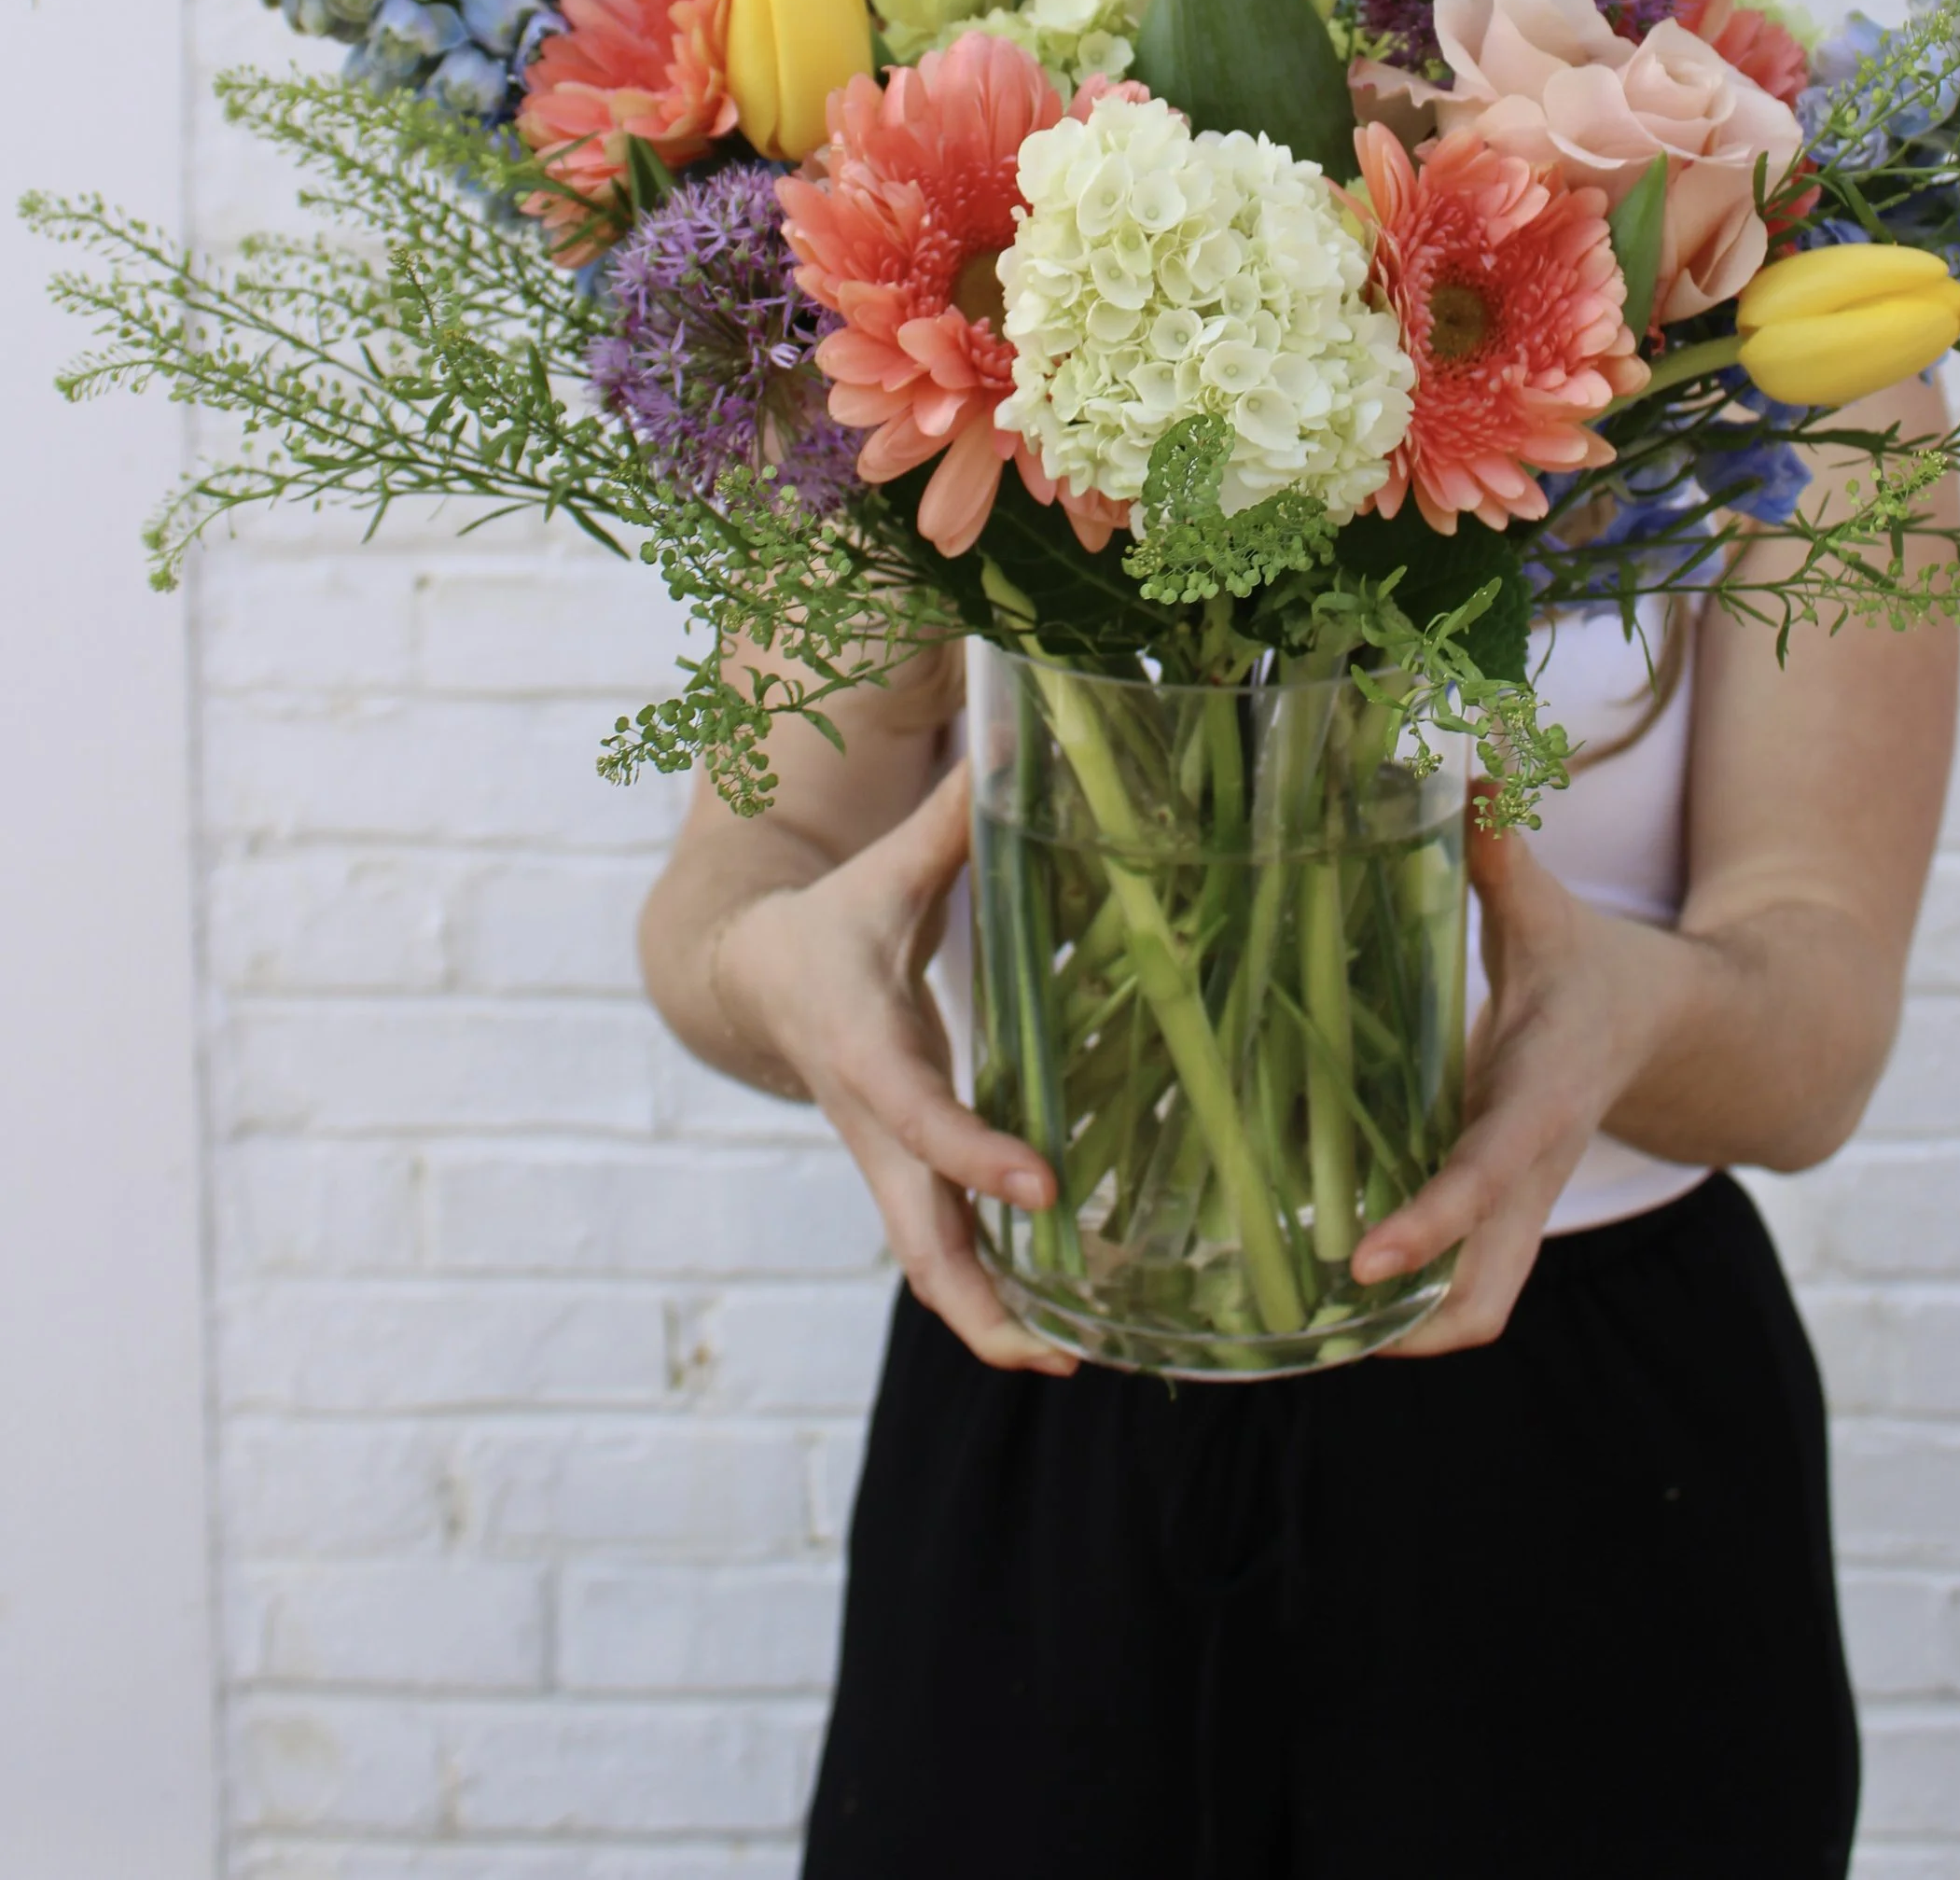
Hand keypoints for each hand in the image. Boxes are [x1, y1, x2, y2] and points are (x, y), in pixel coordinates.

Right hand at [714, 758, 1076, 1377]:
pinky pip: (940, 1250)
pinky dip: (991, 1295)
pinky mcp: (900, 1176)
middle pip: (913, 1237)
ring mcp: (883, 1162)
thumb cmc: (835, 920)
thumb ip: (960, 815)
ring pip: (927, 1265)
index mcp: (866, 1048)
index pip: (919, 1117)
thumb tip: (1023, 738)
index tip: (1045, 1188)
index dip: (976, 1156)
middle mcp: (872, 1123)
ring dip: (989, 1320)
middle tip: (1058, 1348)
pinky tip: (1061, 1321)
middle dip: (978, 1301)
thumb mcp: (891, 866)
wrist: (748, 976)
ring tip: (1075, 1356)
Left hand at [1351, 807, 1646, 1357]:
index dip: (1431, 1222)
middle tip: (1311, 1324)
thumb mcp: (1547, 908)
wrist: (1676, 1028)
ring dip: (1403, 1332)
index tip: (1365, 1261)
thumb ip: (1502, 846)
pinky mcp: (1502, 1215)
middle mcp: (1533, 1170)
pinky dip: (1405, 1306)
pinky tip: (1319, 1290)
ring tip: (1294, 1321)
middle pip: (1489, 1294)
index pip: (1488, 1175)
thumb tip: (1475, 763)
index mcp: (1543, 1096)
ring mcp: (1521, 1206)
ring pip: (1476, 1308)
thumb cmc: (1590, 966)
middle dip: (1411, 1328)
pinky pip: (1460, 1283)